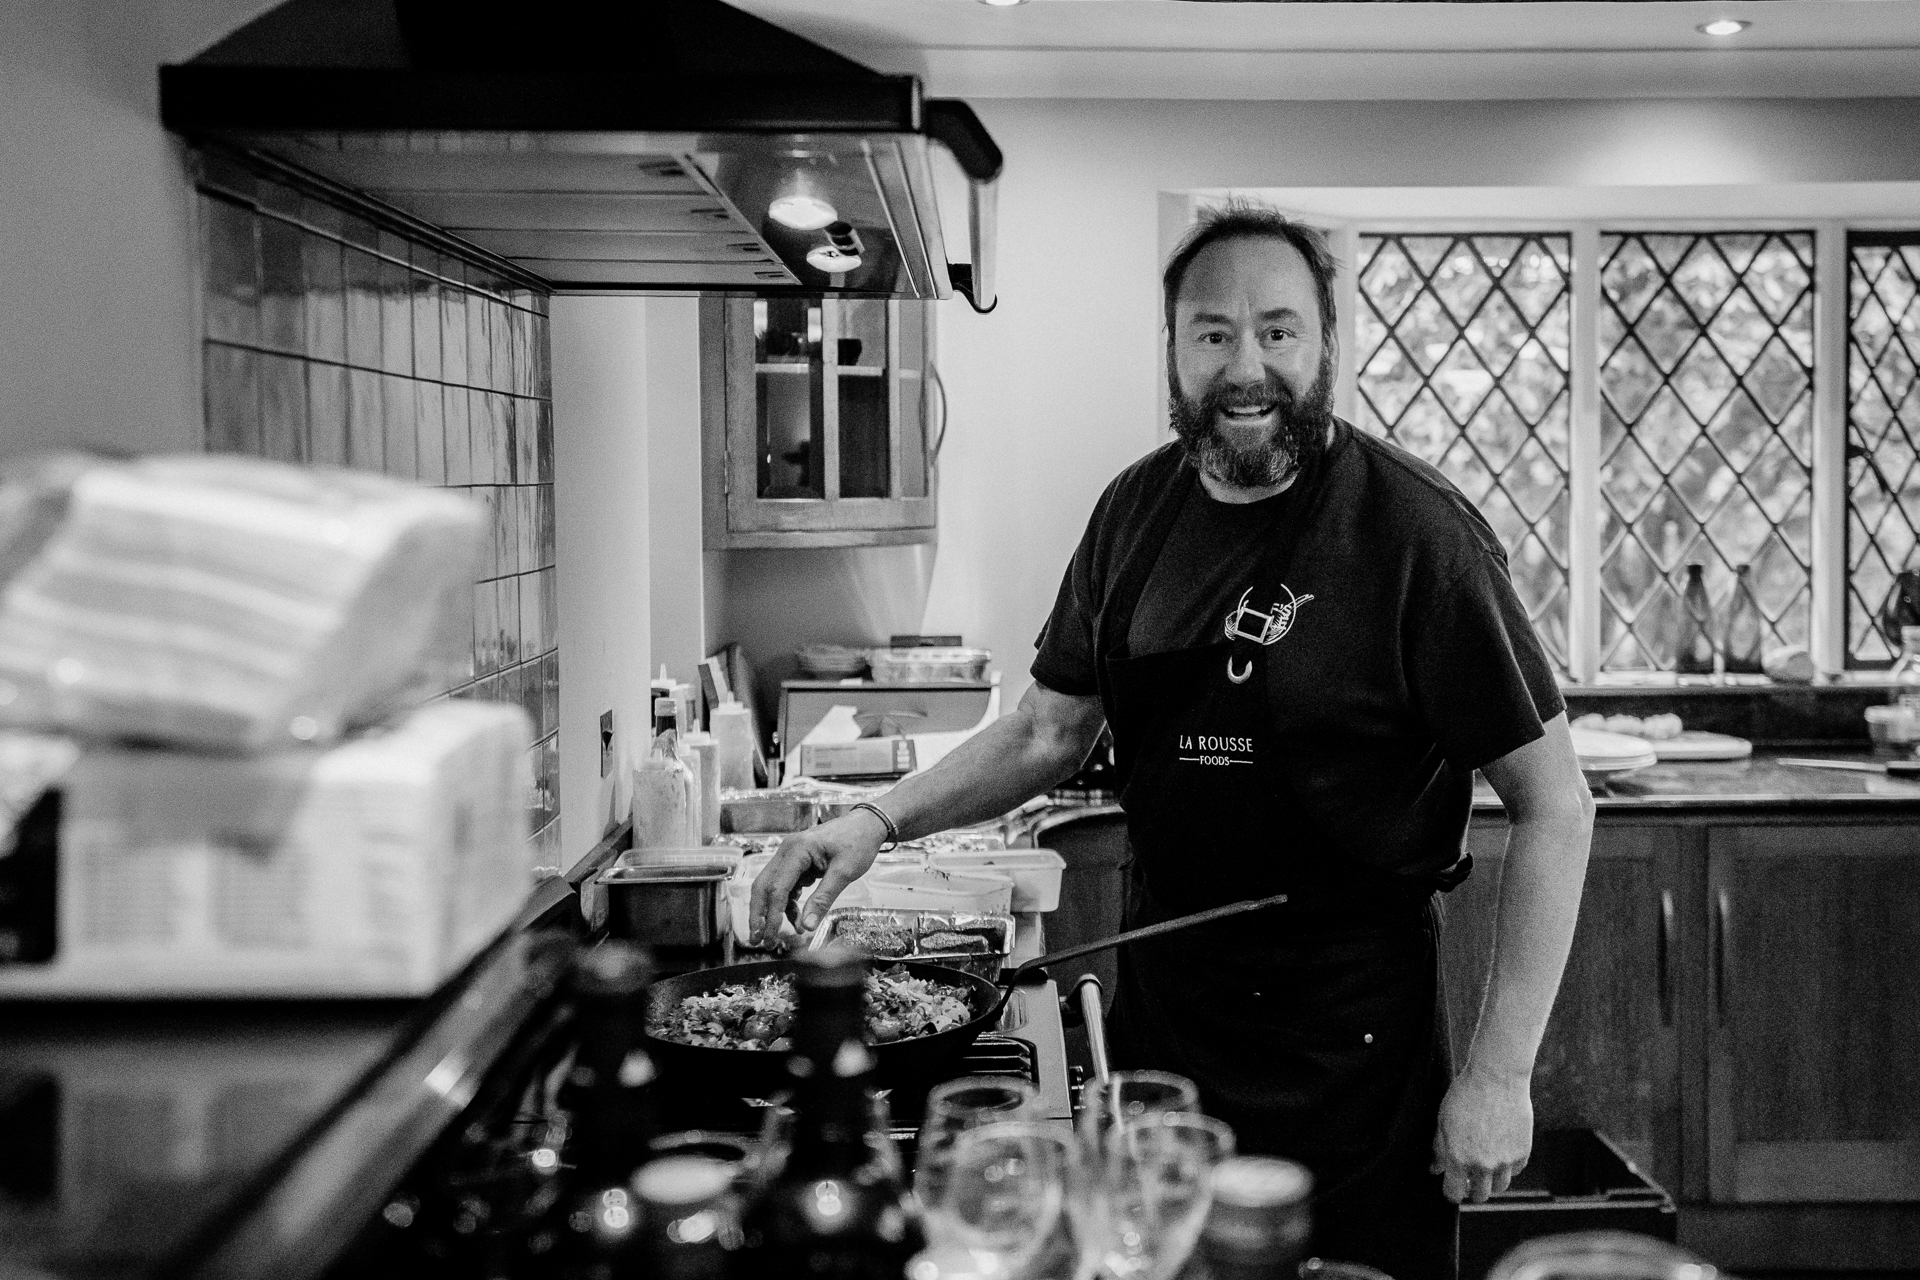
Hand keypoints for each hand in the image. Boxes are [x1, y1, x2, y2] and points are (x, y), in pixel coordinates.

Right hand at [746, 809, 890, 945]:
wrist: (867, 824)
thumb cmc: (858, 842)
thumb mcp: (844, 873)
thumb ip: (823, 899)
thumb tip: (807, 926)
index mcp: (797, 850)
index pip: (777, 887)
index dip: (772, 915)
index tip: (771, 937)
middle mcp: (787, 850)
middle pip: (763, 886)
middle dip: (759, 914)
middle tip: (758, 940)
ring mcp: (789, 855)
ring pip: (771, 886)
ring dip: (773, 911)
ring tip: (780, 933)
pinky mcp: (796, 861)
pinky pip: (784, 884)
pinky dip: (786, 902)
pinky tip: (796, 916)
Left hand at [1430, 1068, 1532, 1203]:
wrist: (1497, 1077)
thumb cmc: (1465, 1095)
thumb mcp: (1443, 1120)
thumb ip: (1439, 1149)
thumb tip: (1435, 1170)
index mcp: (1459, 1158)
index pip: (1454, 1193)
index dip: (1451, 1192)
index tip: (1452, 1186)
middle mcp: (1483, 1165)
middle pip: (1479, 1196)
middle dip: (1472, 1189)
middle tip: (1469, 1177)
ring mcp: (1505, 1160)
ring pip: (1499, 1187)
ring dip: (1491, 1181)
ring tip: (1485, 1164)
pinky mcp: (1523, 1152)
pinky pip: (1515, 1171)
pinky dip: (1508, 1166)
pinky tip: (1500, 1149)